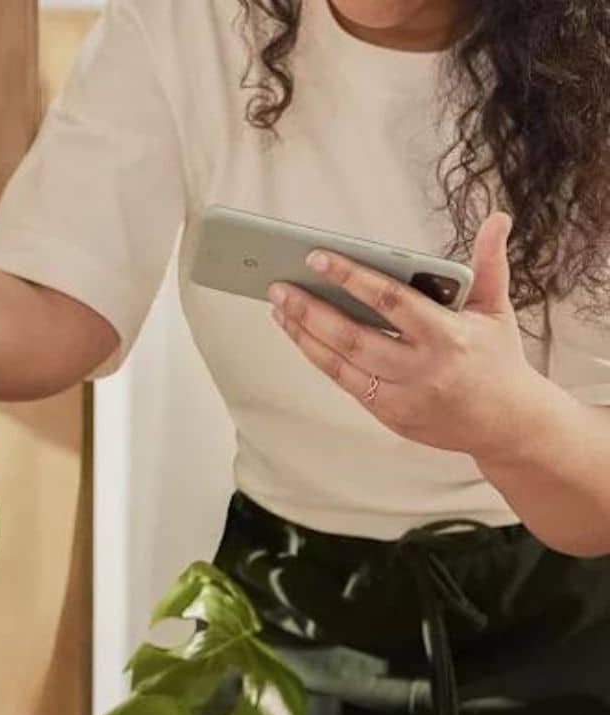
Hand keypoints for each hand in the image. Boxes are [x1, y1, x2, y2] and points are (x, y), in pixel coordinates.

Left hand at [268, 213, 546, 456]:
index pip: (391, 301)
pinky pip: (344, 382)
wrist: (509, 425)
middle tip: (278, 285)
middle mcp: (423, 369)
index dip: (351, 278)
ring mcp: (403, 396)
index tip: (317, 257)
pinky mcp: (390, 415)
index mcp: (448, 336)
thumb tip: (496, 218)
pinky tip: (299, 334)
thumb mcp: (497, 309)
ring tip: (279, 307)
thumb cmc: (497, 358)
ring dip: (304, 334)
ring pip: (341, 363)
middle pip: (353, 336)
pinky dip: (318, 357)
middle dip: (310, 310)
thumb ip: (489, 263)